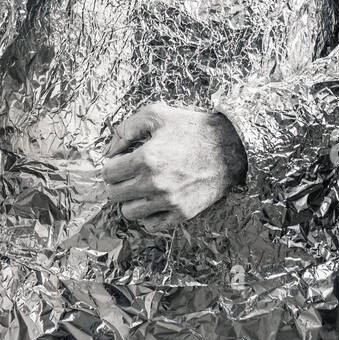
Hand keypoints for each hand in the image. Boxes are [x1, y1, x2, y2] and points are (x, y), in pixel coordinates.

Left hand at [101, 101, 247, 232]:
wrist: (230, 147)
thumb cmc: (193, 128)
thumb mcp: (157, 114)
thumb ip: (126, 128)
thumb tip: (109, 151)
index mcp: (146, 158)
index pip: (108, 173)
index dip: (112, 165)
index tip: (121, 162)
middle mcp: (154, 183)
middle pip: (114, 194)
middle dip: (117, 183)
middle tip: (128, 174)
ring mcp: (168, 201)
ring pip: (129, 212)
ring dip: (130, 200)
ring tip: (140, 188)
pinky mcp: (182, 213)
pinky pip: (151, 225)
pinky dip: (148, 215)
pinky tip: (154, 201)